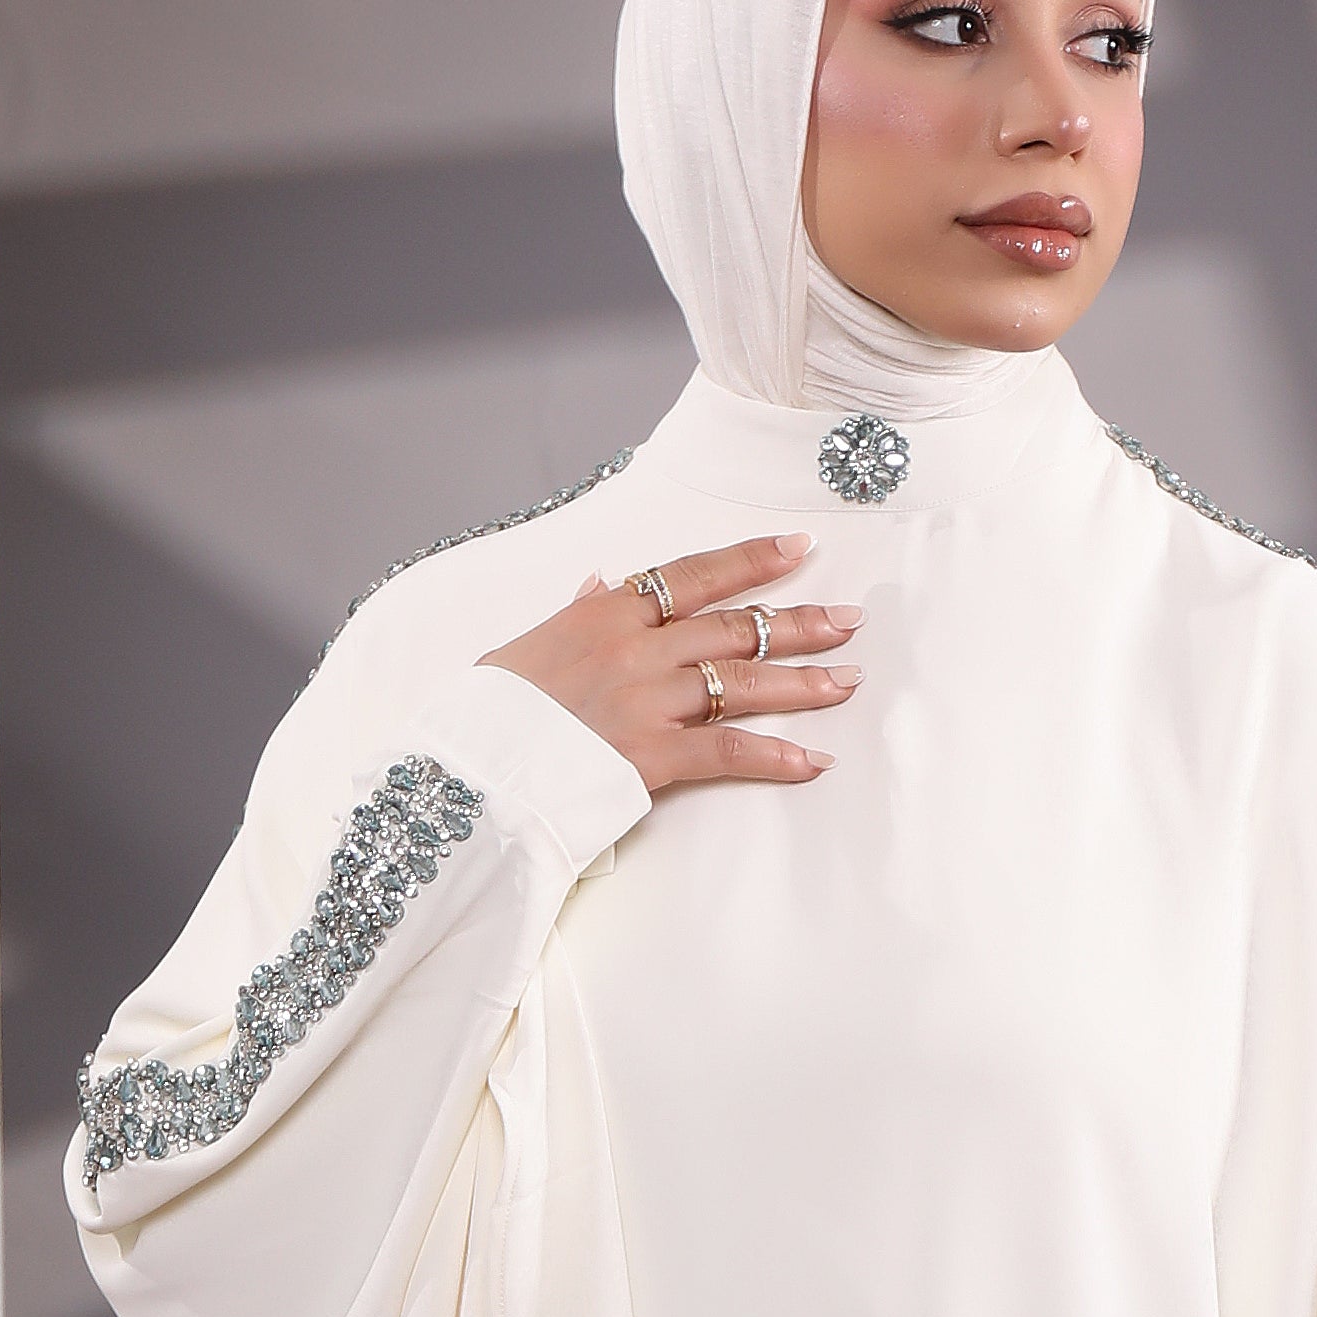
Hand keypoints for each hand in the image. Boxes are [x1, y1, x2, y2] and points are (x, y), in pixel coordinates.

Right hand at [480, 529, 857, 797]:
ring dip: (803, 681)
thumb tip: (601, 580)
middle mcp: (636, 648)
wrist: (468, 768)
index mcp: (605, 612)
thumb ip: (574, 611)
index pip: (694, 574)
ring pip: (744, 682)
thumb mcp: (524, 647)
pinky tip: (814, 760)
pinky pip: (730, 752)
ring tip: (848, 679)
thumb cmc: (489, 713)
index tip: (796, 548)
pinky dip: (777, 757)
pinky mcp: (652, 756)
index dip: (750, 559)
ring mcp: (647, 700)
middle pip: (734, 625)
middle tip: (848, 619)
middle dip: (798, 621)